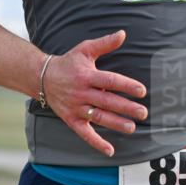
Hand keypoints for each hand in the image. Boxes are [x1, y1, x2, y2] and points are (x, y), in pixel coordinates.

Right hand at [42, 30, 147, 156]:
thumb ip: (104, 43)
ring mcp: (76, 108)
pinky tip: (110, 151)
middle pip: (107, 101)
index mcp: (86, 76)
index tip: (141, 91)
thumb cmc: (68, 63)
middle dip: (126, 108)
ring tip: (132, 127)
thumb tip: (123, 34)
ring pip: (98, 118)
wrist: (42, 77)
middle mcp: (81, 93)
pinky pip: (84, 133)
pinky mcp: (71, 119)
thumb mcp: (84, 50)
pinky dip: (96, 143)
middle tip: (143, 112)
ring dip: (115, 124)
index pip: (109, 81)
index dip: (126, 86)